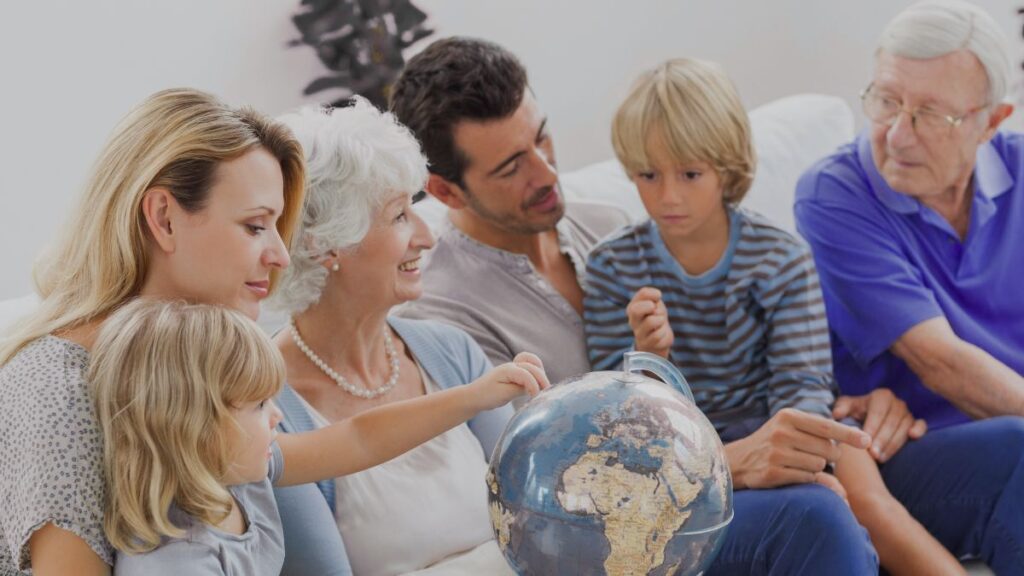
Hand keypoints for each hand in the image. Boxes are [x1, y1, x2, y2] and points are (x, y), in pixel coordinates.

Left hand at [470, 352, 550, 409]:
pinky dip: (536, 373)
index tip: (536, 398)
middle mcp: (512, 365)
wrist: (474, 396)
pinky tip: (536, 386)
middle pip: (534, 366)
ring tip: (542, 387)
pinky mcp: (516, 374)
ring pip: (534, 362)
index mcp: (508, 369)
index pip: (527, 374)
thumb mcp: (503, 394)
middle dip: (541, 379)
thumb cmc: (486, 396)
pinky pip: (530, 368)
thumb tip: (535, 388)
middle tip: (544, 393)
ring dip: (540, 373)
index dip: (535, 386)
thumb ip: (520, 389)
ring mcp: (515, 368)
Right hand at [626, 287, 672, 357]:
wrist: (658, 339)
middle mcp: (632, 320)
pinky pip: (657, 334)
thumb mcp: (656, 304)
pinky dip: (663, 331)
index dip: (654, 294)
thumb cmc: (656, 317)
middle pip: (635, 310)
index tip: (658, 297)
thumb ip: (653, 298)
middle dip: (650, 306)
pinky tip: (661, 332)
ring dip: (660, 320)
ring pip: (650, 321)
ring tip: (660, 321)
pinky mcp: (646, 343)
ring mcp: (638, 333)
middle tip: (655, 309)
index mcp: (633, 307)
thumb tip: (653, 306)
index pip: (643, 293)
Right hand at [724, 408, 870, 499]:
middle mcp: (782, 432)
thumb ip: (819, 434)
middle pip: (828, 449)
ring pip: (819, 465)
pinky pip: (807, 479)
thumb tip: (853, 449)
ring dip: (817, 468)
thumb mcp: (791, 429)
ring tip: (800, 463)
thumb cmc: (773, 442)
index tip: (867, 441)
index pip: (826, 426)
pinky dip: (807, 478)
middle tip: (818, 455)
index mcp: (788, 416)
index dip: (849, 434)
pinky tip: (793, 473)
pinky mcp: (773, 472)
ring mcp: (776, 453)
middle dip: (831, 456)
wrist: (738, 460)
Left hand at [833, 389, 926, 462]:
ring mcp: (908, 413)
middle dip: (881, 441)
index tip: (865, 444)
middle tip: (873, 455)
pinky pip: (921, 425)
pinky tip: (913, 437)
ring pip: (903, 429)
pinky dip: (919, 430)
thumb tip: (837, 414)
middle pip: (891, 423)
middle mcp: (897, 403)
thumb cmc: (857, 412)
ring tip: (881, 458)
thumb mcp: (847, 407)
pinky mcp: (916, 422)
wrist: (870, 417)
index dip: (872, 428)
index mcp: (882, 396)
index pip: (878, 413)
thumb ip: (842, 408)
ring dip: (893, 445)